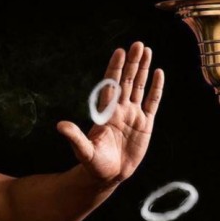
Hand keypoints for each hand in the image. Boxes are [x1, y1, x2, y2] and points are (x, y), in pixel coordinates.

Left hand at [56, 42, 164, 184]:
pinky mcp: (145, 124)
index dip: (115, 68)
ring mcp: (133, 115)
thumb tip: (60, 126)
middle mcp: (120, 109)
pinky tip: (159, 73)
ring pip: (140, 87)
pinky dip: (156, 88)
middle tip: (139, 44)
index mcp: (106, 112)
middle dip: (133, 63)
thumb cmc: (94, 163)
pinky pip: (152, 103)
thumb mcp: (84, 151)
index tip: (120, 52)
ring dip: (144, 70)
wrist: (109, 175)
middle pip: (128, 81)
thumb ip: (75, 137)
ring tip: (148, 51)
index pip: (112, 85)